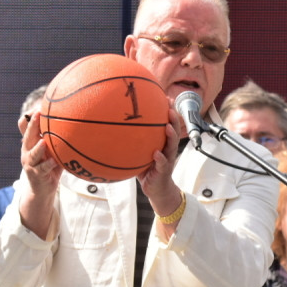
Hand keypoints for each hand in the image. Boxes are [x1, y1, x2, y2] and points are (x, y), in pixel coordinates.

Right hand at [18, 112, 62, 238]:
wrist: (42, 189)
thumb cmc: (50, 166)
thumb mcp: (52, 150)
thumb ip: (57, 139)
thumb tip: (73, 122)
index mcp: (30, 143)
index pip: (26, 127)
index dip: (30, 116)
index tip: (38, 106)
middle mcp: (27, 151)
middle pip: (28, 136)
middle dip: (32, 125)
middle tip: (38, 114)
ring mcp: (30, 163)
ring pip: (32, 153)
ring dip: (38, 147)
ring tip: (43, 141)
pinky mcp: (36, 174)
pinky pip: (42, 168)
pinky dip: (48, 164)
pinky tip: (54, 161)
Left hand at [139, 105, 185, 229]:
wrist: (157, 189)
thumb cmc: (146, 169)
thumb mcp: (140, 153)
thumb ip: (133, 142)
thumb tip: (113, 128)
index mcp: (163, 143)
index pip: (168, 123)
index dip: (168, 110)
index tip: (165, 97)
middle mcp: (168, 148)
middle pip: (174, 130)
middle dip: (173, 118)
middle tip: (170, 106)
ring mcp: (168, 159)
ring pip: (172, 145)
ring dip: (171, 135)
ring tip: (167, 126)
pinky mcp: (163, 171)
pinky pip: (163, 163)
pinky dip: (160, 158)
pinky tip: (156, 153)